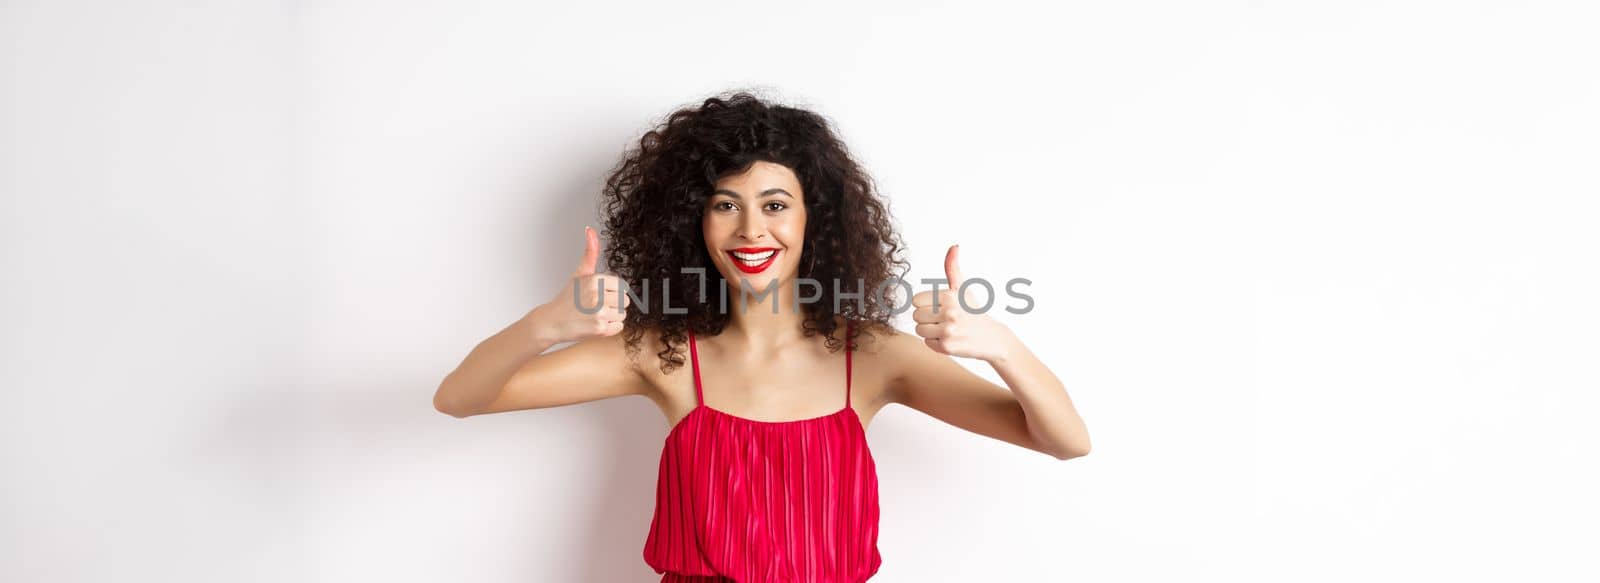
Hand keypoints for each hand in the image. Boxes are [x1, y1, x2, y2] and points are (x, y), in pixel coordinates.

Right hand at [528, 226, 629, 343]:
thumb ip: (590, 252)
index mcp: (595, 280)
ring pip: (623, 314)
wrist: (551, 322)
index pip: (622, 286)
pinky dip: (610, 328)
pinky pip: (619, 327)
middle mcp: (598, 295)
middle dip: (614, 304)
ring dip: (612, 317)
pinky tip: (596, 324)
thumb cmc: (567, 298)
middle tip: (596, 306)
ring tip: (595, 315)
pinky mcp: (600, 329)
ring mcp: (599, 313)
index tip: (599, 295)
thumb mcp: (579, 273)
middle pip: (625, 300)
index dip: (612, 292)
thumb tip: (590, 229)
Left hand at [911, 244, 1013, 360]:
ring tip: (947, 329)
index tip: (940, 307)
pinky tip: (951, 339)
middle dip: (927, 318)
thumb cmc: (973, 310)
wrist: (992, 338)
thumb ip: (953, 267)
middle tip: (944, 319)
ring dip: (930, 331)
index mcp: (950, 295)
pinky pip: (927, 343)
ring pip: (919, 330)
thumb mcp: (963, 288)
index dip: (925, 304)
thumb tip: (954, 246)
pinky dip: (936, 343)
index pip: (916, 300)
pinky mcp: (947, 347)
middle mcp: (950, 312)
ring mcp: (948, 331)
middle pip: (916, 315)